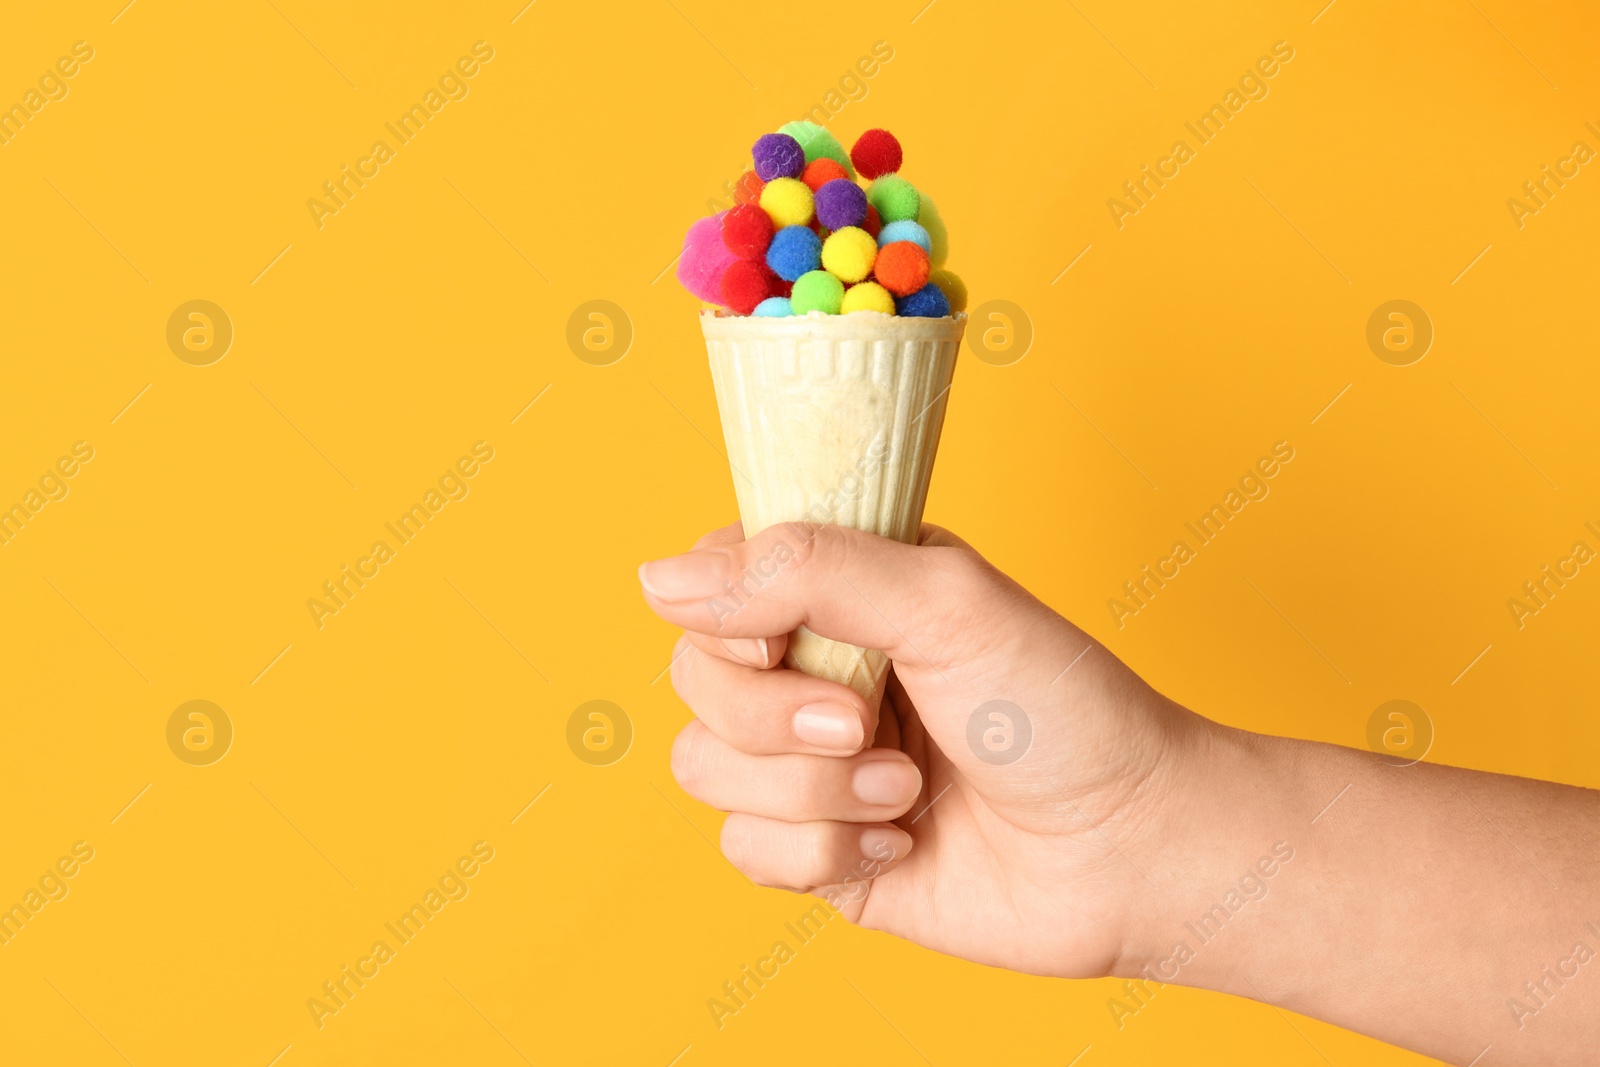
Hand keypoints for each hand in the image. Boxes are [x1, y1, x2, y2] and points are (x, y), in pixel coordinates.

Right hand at [638, 520, 1197, 977]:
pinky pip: (744, 849)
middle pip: (693, 678)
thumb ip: (804, 571)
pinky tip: (902, 843)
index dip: (725, 614)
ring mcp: (809, 765)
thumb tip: (658, 577)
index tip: (783, 638)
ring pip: (705, 768)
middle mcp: (813, 671)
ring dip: (814, 790)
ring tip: (908, 788)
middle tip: (865, 722)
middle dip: (776, 716)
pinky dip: (827, 851)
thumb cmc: (1061, 710)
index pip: (711, 579)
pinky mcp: (814, 852)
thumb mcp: (943, 603)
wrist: (1127, 850)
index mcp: (841, 591)